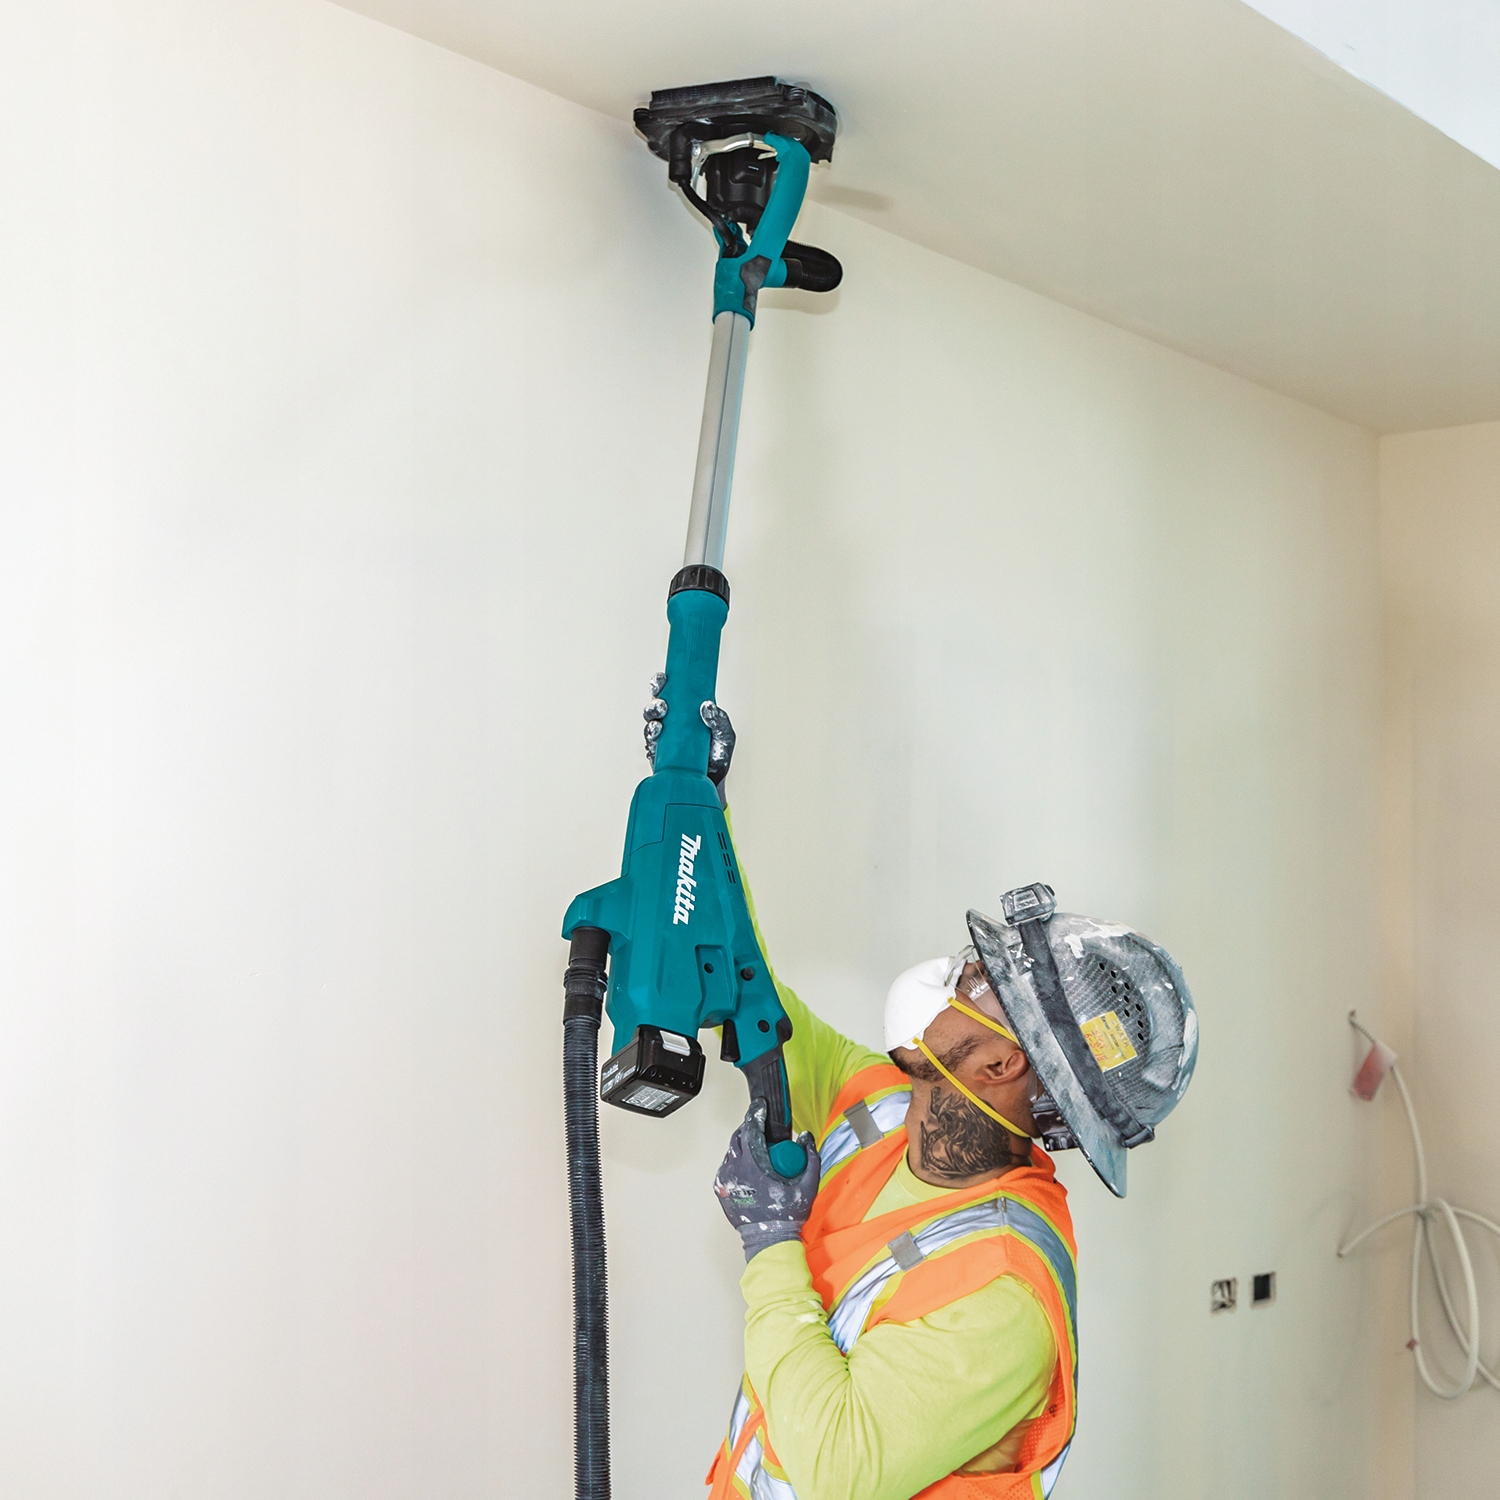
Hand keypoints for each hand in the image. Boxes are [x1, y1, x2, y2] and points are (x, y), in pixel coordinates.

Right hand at [642, 673, 735, 793]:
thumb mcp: (725, 736)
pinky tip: (657, 730)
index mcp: (686, 712)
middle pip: (656, 703)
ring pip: (650, 720)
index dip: (663, 682)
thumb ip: (719, 720)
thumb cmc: (717, 757)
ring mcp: (663, 737)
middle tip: (663, 700)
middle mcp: (672, 722)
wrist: (712, 782)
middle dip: (655, 696)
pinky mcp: (657, 753)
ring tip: (660, 714)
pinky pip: (649, 740)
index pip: (671, 692)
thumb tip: (707, 706)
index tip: (664, 677)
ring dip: (652, 713)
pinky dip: (651, 733)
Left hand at [713, 1103, 819, 1260]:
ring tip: (758, 1151)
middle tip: (763, 1130)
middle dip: (749, 1129)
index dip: (756, 1114)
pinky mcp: (721, 1190)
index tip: (760, 1106)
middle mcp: (735, 1171)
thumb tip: (805, 1137)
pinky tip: (749, 1166)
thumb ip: (810, 1157)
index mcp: (754, 1166)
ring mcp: (726, 1181)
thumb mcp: (807, 1185)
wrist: (769, 1240)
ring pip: (731, 1152)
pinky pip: (727, 1167)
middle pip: (738, 1137)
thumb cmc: (786, 1216)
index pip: (750, 1130)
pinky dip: (736, 1162)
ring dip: (743, 1146)